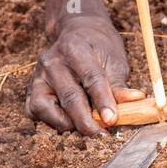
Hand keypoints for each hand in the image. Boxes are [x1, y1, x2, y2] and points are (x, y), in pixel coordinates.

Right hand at [27, 15, 143, 136]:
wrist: (77, 31)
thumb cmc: (98, 47)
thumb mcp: (114, 59)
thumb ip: (119, 84)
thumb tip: (135, 102)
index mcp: (76, 48)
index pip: (91, 78)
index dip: (103, 101)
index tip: (112, 121)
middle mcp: (53, 61)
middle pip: (69, 97)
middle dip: (86, 122)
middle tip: (102, 136)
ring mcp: (38, 74)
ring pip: (45, 106)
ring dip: (66, 123)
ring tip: (85, 128)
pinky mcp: (32, 87)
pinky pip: (34, 110)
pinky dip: (49, 121)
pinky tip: (67, 122)